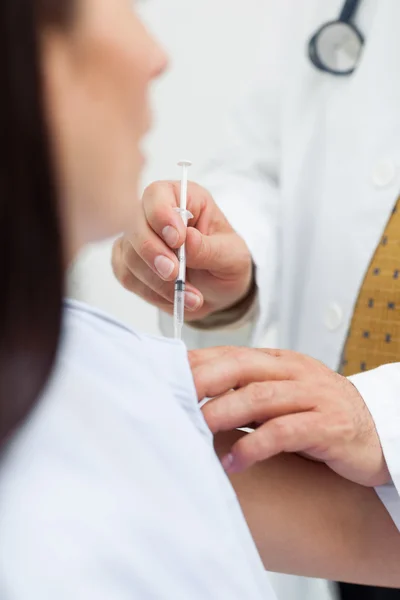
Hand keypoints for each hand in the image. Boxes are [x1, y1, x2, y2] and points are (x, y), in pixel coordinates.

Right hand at [112, 181, 252, 321]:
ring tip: (190, 296)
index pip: (157, 194)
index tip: (177, 240)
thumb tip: (187, 239)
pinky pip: (127, 276)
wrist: (220, 289)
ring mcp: (138, 239)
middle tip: (175, 274)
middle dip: (153, 252)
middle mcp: (155, 214)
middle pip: (134, 224)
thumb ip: (209, 248)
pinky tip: (174, 298)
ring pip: (129, 255)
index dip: (162, 215)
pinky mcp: (129, 263)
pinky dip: (151, 292)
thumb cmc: (226, 261)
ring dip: (157, 281)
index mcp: (184, 199)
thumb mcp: (231, 255)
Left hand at [190, 346, 390, 487]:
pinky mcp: (329, 426)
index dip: (198, 363)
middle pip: (242, 367)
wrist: (380, 431)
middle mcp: (295, 373)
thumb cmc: (321, 415)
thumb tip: (197, 400)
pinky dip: (255, 446)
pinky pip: (286, 432)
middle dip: (203, 380)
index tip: (165, 375)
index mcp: (281, 362)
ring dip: (224, 412)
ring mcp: (314, 396)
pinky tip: (234, 462)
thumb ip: (247, 393)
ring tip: (196, 430)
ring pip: (261, 397)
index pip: (232, 354)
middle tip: (173, 398)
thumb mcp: (284, 396)